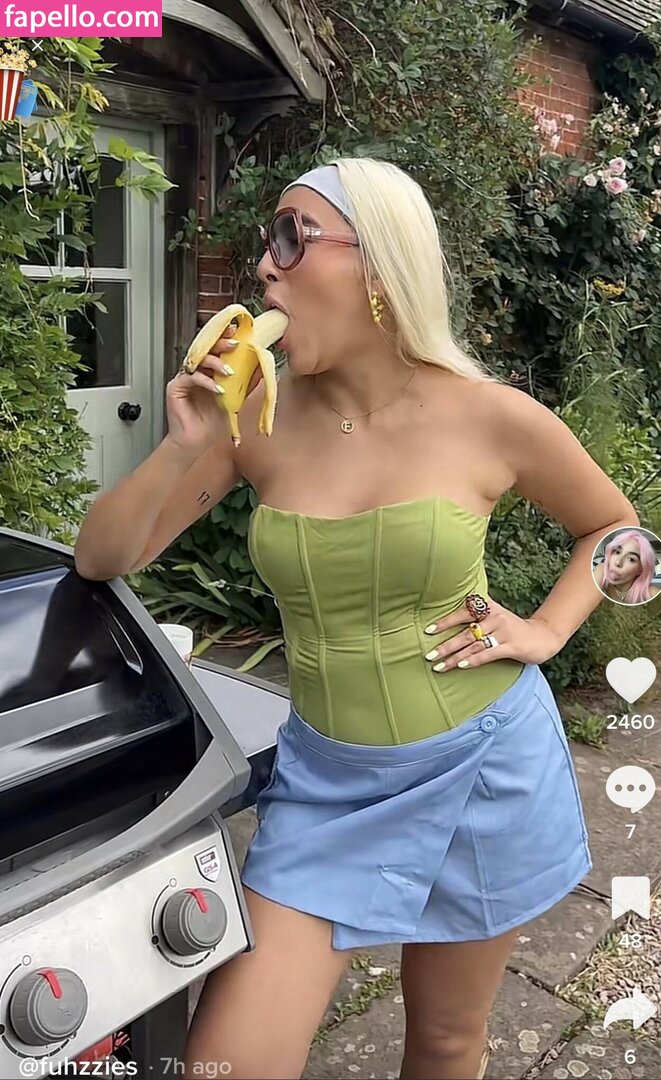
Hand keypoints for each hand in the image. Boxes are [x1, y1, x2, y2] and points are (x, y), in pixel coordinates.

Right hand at [165, 322, 262, 455]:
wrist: (196, 442)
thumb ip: (246, 384)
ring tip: (229, 372)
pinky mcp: (175, 387)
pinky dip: (205, 381)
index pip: (216, 350)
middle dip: (220, 344)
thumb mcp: (235, 400)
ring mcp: (184, 378)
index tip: (237, 332)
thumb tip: (261, 369)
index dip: (224, 338)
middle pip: (206, 349)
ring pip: (198, 360)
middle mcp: (195, 371)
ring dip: (215, 363)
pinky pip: (191, 377)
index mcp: (208, 371)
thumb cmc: (212, 423)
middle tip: (235, 344)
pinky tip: (217, 388)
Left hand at [423, 597, 563, 671]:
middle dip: (445, 645)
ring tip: (439, 666)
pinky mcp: (511, 645)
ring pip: (473, 645)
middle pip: (464, 633)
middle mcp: (494, 617)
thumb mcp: (495, 617)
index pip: (462, 613)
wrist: (543, 635)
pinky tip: (461, 666)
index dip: (444, 622)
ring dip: (454, 657)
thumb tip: (449, 623)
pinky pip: (488, 653)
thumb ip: (476, 617)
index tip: (427, 631)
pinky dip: (474, 660)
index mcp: (488, 607)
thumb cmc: (512, 628)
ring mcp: (503, 631)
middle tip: (428, 655)